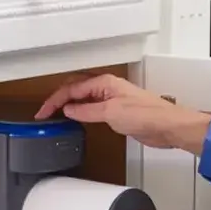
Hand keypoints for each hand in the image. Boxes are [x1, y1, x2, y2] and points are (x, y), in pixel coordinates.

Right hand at [36, 73, 210, 153]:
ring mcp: (112, 99)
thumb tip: (69, 109)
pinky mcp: (118, 112)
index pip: (72, 89)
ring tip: (55, 115)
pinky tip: (77, 119)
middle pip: (76, 89)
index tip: (43, 112)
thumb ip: (87, 111)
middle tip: (45, 112)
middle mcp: (107, 88)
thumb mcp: (110, 113)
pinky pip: (93, 108)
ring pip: (84, 98)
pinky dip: (81, 112)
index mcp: (104, 83)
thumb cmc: (147, 114)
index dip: (55, 100)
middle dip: (59, 99)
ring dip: (69, 105)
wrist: (167, 126)